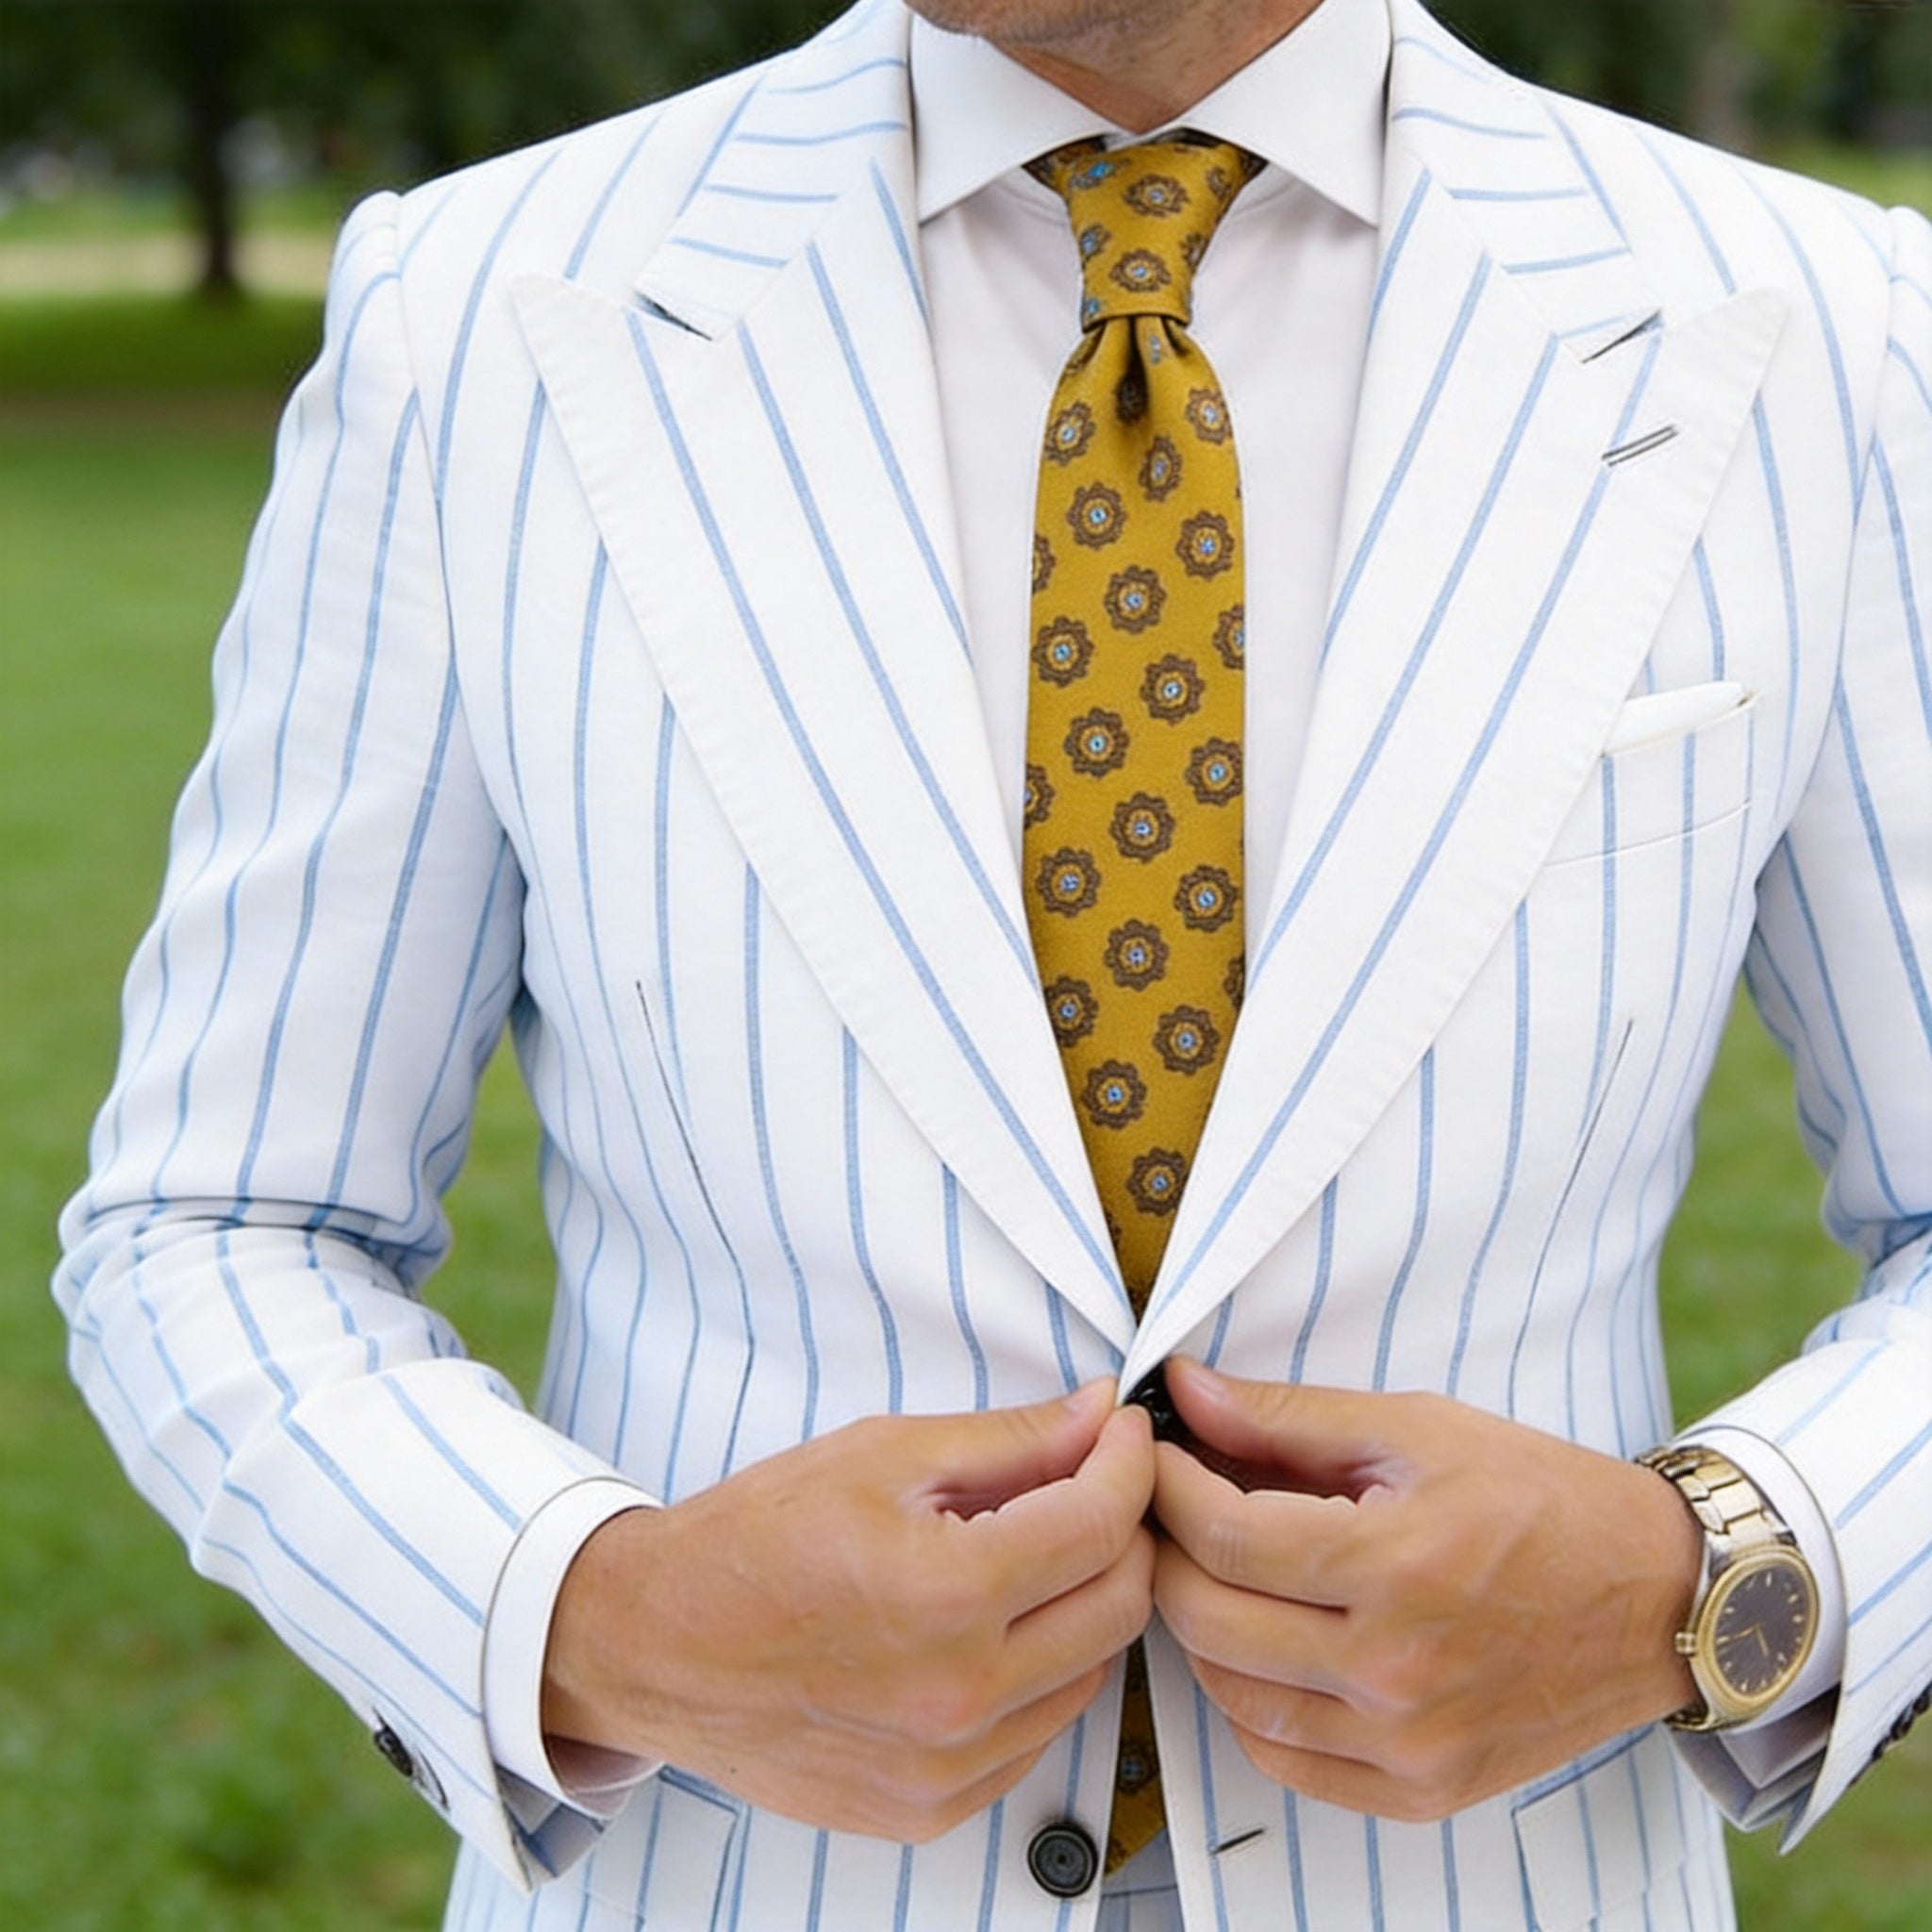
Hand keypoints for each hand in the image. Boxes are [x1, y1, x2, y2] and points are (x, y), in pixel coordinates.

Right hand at [543, 1383, 1155, 1841]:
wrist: (657, 1643)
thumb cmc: (753, 1542)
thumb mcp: (882, 1455)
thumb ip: (1009, 1440)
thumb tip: (1098, 1417)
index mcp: (946, 1593)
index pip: (1102, 1523)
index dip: (1129, 1462)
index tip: (1122, 1433)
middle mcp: (959, 1694)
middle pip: (1120, 1605)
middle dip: (1124, 1530)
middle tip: (1093, 1485)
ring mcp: (948, 1766)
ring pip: (1092, 1674)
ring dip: (1086, 1603)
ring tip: (1034, 1555)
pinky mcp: (932, 1808)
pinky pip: (1038, 1735)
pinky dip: (1041, 1674)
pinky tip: (995, 1628)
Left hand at [1150, 1359, 1701, 1822]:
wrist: (1657, 1596)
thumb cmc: (1541, 1499)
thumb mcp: (1416, 1428)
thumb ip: (1288, 1416)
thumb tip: (1185, 1390)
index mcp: (1397, 1566)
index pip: (1224, 1538)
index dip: (1167, 1488)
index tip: (1154, 1454)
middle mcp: (1397, 1670)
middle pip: (1210, 1620)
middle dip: (1168, 1552)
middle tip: (1168, 1507)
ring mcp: (1409, 1743)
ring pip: (1234, 1697)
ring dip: (1200, 1628)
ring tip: (1213, 1570)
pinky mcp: (1423, 1790)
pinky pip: (1286, 1761)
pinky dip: (1250, 1705)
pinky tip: (1259, 1648)